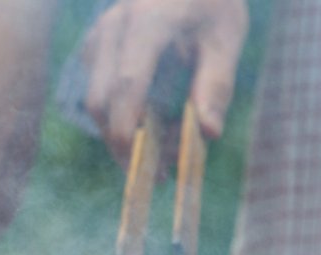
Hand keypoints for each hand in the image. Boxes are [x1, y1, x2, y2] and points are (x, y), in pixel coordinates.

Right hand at [83, 0, 247, 168]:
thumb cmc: (210, 3)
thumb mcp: (227, 36)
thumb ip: (216, 83)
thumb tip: (208, 134)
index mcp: (148, 20)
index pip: (127, 83)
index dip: (126, 127)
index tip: (139, 162)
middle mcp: (112, 28)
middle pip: (100, 99)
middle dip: (122, 142)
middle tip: (157, 173)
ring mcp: (97, 37)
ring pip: (94, 100)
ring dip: (123, 132)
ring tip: (164, 147)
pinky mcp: (93, 48)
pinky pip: (98, 92)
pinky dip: (121, 116)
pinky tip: (153, 123)